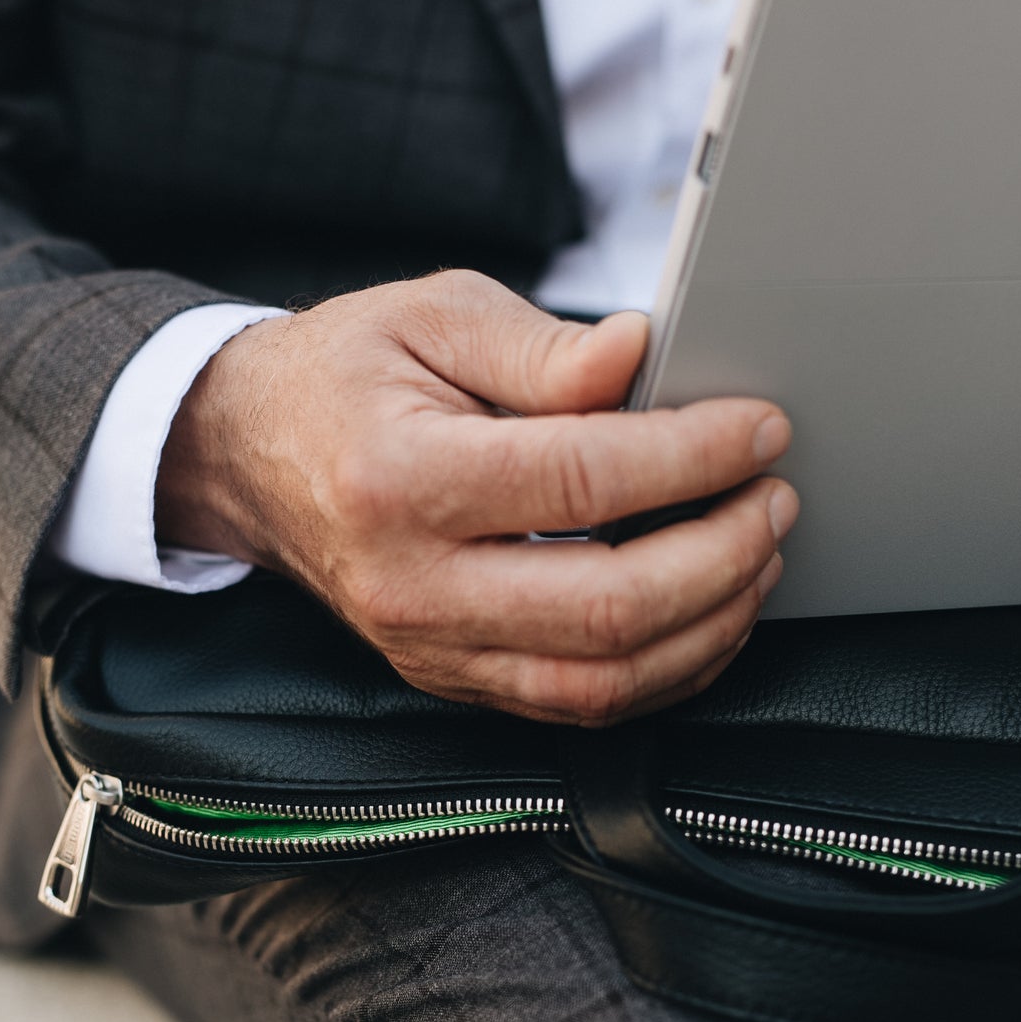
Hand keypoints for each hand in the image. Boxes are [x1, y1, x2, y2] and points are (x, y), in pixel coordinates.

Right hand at [156, 270, 797, 725]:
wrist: (245, 455)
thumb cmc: (343, 375)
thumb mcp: (432, 316)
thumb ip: (544, 347)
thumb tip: (645, 360)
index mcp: (400, 478)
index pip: (584, 481)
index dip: (695, 454)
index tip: (760, 426)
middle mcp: (410, 584)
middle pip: (606, 608)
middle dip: (722, 554)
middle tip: (775, 497)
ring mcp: (428, 647)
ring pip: (600, 681)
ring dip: (706, 626)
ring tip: (756, 556)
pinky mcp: (449, 677)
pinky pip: (576, 705)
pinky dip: (664, 669)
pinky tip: (708, 613)